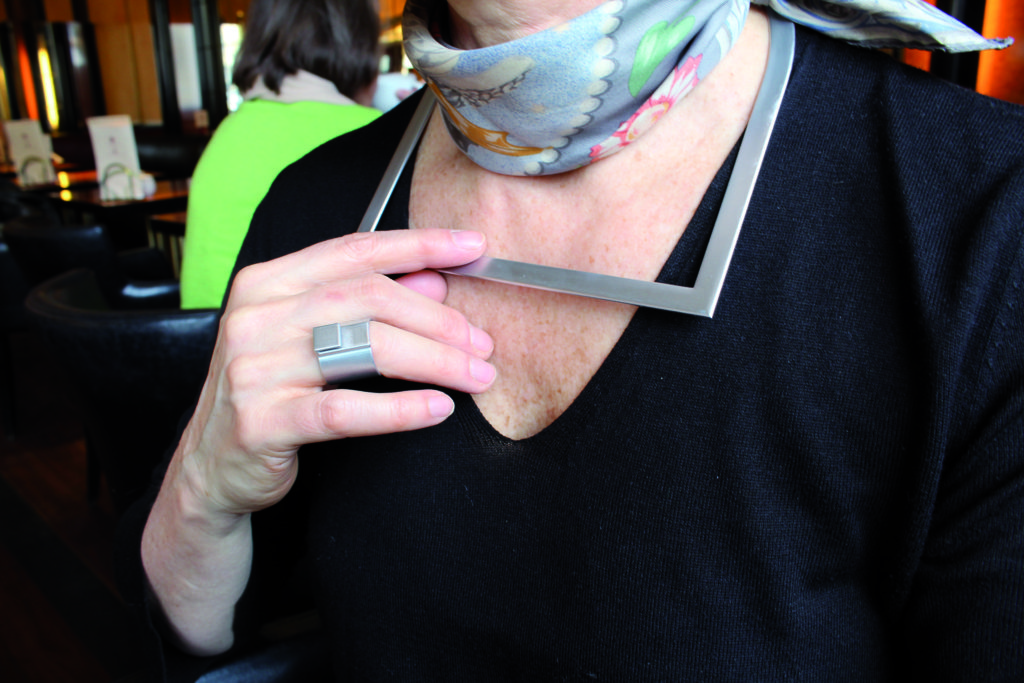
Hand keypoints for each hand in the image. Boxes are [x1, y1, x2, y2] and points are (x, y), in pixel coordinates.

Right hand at [174, 228, 493, 517]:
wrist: (212, 467)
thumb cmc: (270, 394)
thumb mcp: (313, 340)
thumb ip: (368, 305)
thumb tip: (434, 278)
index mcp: (268, 283)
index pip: (355, 251)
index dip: (419, 245)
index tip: (472, 247)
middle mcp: (256, 316)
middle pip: (366, 298)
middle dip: (436, 317)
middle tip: (481, 343)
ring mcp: (254, 367)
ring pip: (362, 348)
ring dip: (432, 360)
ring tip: (476, 375)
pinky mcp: (262, 421)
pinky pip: (344, 408)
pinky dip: (398, 408)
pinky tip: (437, 408)